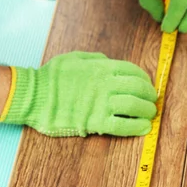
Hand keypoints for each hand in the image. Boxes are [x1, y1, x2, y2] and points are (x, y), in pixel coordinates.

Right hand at [0, 52, 157, 136]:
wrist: (33, 96)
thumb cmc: (50, 76)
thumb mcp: (74, 57)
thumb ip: (94, 58)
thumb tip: (108, 61)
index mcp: (101, 67)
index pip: (132, 71)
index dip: (144, 78)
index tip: (147, 84)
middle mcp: (105, 83)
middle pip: (138, 88)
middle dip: (150, 95)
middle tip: (153, 100)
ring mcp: (101, 103)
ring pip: (134, 106)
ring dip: (147, 111)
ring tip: (151, 114)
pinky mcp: (94, 122)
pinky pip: (122, 125)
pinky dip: (136, 127)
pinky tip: (144, 128)